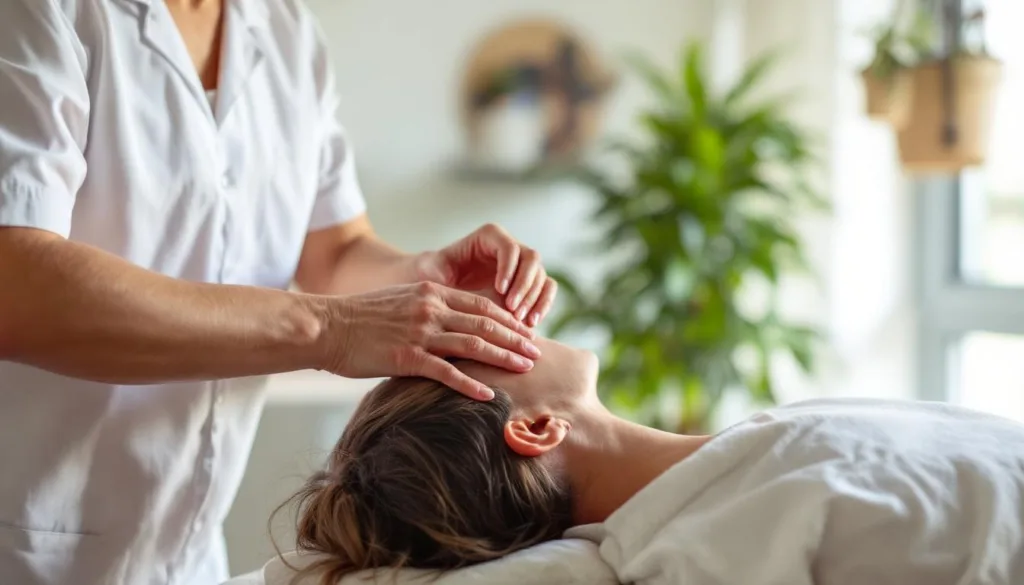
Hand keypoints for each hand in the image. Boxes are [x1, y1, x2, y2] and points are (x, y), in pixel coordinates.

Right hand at [323, 282, 541, 399]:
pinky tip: (489, 395)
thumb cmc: (361, 317)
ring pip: (473, 345)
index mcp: (432, 292)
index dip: (508, 319)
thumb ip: (429, 308)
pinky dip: (470, 384)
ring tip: (526, 368)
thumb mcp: (402, 301)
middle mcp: (431, 309)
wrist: (326, 326)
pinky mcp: (407, 358)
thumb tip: (452, 322)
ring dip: (503, 358)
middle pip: (485, 323)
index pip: (481, 304)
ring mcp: (420, 333)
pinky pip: (446, 373)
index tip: (526, 330)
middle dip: (515, 338)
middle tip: (537, 351)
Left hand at [416, 224, 557, 327]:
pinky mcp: (528, 285)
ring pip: (542, 276)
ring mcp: (521, 266)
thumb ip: (442, 277)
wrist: (436, 293)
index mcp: (489, 237)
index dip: (509, 268)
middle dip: (525, 286)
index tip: (499, 290)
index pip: (509, 247)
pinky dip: (542, 306)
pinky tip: (531, 325)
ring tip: (523, 322)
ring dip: (535, 299)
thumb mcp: (431, 275)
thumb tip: (454, 286)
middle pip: (531, 259)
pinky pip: (546, 291)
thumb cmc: (430, 279)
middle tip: (513, 310)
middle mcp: (509, 248)